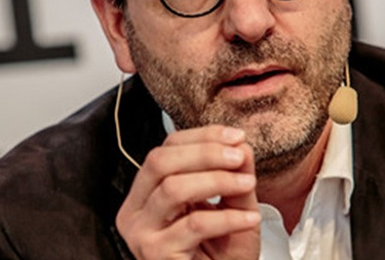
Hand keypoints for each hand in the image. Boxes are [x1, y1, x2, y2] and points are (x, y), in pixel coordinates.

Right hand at [116, 125, 260, 259]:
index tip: (236, 137)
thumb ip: (234, 174)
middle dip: (204, 153)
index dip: (202, 137)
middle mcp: (135, 210)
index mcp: (147, 192)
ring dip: (217, 181)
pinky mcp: (155, 254)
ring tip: (247, 183)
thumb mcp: (233, 204)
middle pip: (159, 161)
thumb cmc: (223, 253)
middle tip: (238, 156)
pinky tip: (249, 218)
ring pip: (172, 189)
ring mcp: (141, 233)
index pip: (167, 148)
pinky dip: (227, 217)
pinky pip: (193, 225)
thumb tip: (240, 144)